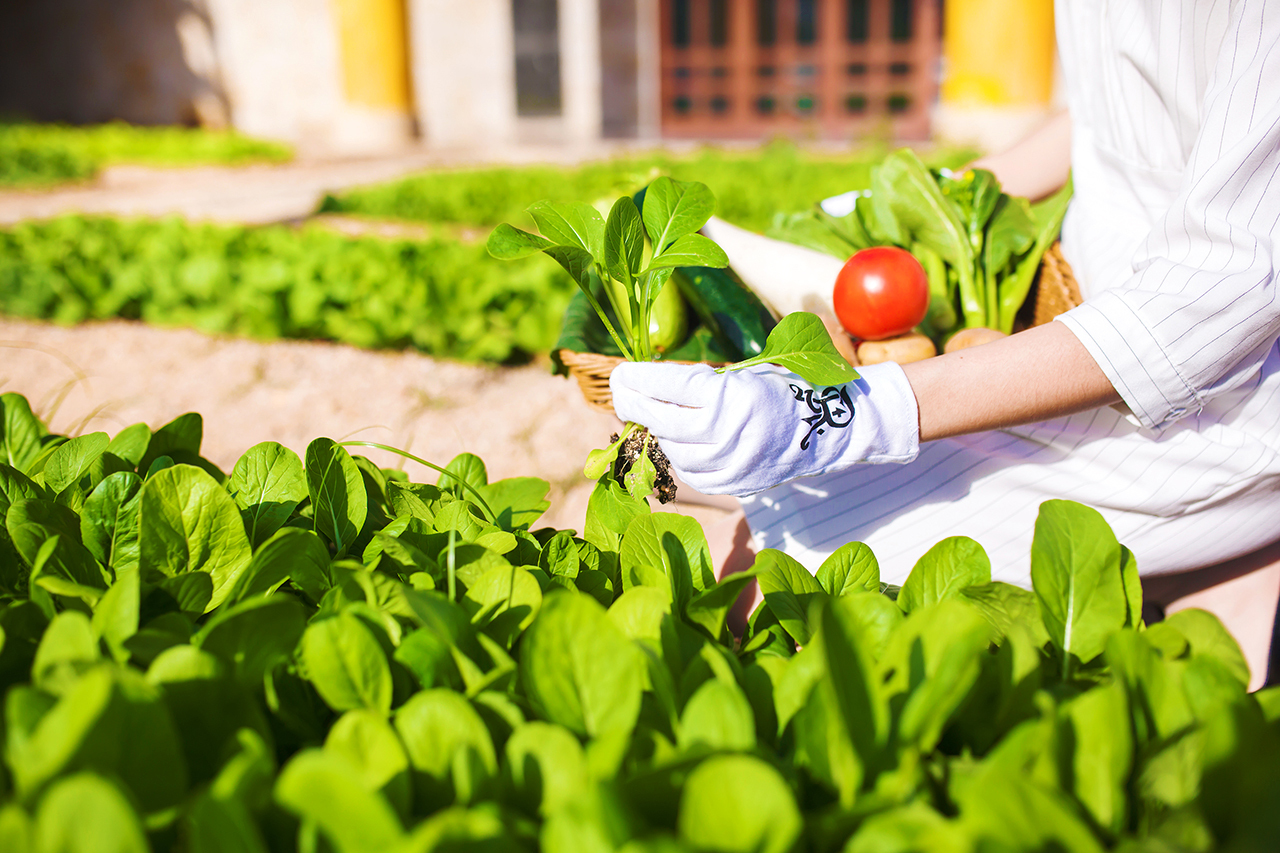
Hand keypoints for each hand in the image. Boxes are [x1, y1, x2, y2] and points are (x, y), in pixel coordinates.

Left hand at [609, 361, 919, 495]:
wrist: (831, 428)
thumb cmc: (786, 389)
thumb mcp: (745, 375)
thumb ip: (702, 384)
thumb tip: (652, 387)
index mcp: (731, 397)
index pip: (670, 388)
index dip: (639, 381)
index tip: (620, 374)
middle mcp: (728, 433)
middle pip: (663, 423)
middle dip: (635, 406)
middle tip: (620, 393)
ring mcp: (732, 463)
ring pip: (674, 451)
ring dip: (657, 432)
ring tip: (648, 415)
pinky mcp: (737, 483)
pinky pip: (693, 474)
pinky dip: (679, 456)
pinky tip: (675, 441)